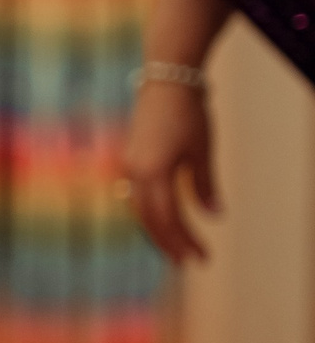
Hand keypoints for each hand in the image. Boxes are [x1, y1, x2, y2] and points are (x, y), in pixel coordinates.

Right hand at [124, 79, 216, 262]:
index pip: (168, 219)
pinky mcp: (129, 160)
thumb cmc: (187, 113)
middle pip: (149, 220)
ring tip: (175, 246)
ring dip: (157, 230)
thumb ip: (205, 185)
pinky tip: (162, 220)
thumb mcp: (202, 150)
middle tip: (188, 261)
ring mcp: (128, 166)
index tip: (201, 257)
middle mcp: (134, 173)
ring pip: (140, 210)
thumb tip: (215, 215)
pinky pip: (136, 196)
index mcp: (152, 173)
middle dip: (169, 242)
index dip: (184, 241)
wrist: (165, 81)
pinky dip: (150, 212)